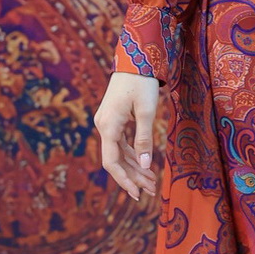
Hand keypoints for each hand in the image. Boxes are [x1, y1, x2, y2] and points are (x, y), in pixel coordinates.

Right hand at [94, 71, 159, 202]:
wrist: (134, 60)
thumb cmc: (141, 83)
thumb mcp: (147, 111)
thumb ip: (144, 140)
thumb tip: (145, 165)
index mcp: (108, 126)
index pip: (112, 162)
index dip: (124, 180)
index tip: (136, 194)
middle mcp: (103, 126)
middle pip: (116, 160)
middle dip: (134, 176)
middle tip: (151, 191)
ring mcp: (106, 123)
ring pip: (119, 153)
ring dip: (134, 167)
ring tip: (151, 182)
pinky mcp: (112, 120)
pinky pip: (120, 143)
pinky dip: (132, 154)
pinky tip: (144, 165)